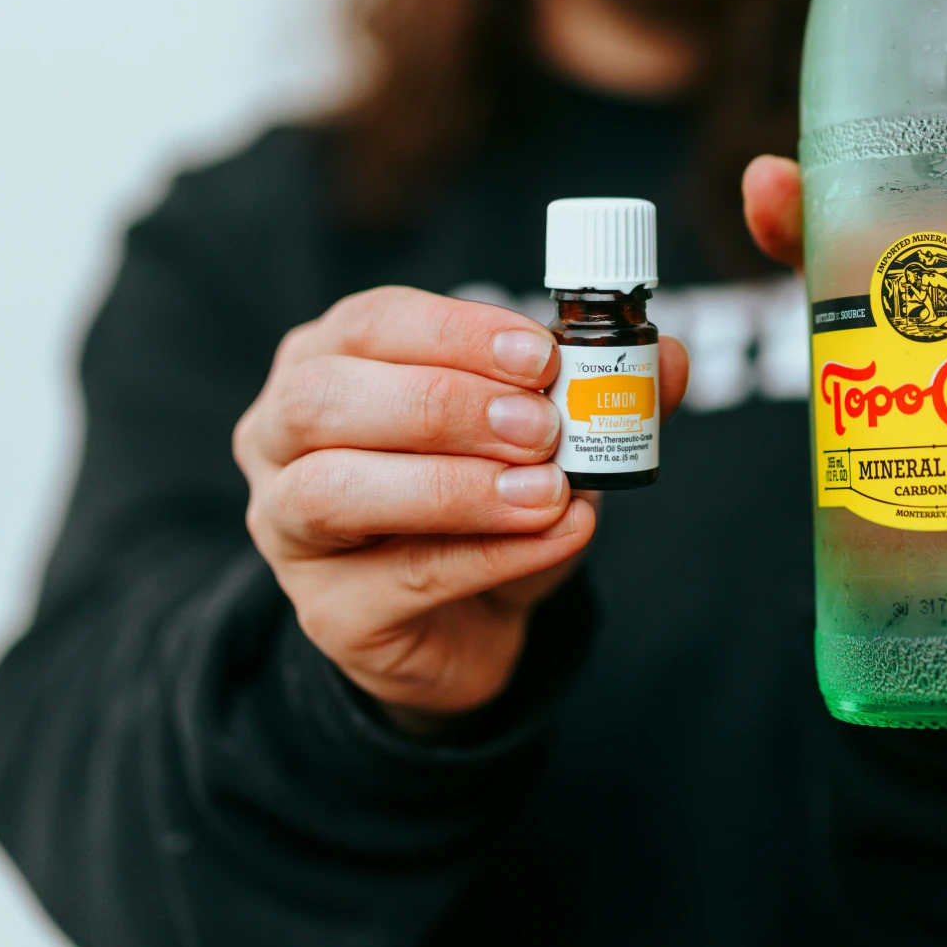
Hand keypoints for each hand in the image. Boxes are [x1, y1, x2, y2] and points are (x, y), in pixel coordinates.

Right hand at [234, 287, 688, 727]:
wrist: (468, 624)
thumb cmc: (483, 503)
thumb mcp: (542, 439)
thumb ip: (599, 394)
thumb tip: (666, 359)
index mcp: (325, 362)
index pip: (369, 322)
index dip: (454, 333)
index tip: (540, 355)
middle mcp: (280, 436)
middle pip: (326, 399)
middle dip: (442, 403)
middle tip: (542, 425)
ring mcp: (287, 528)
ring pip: (335, 490)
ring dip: (453, 484)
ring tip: (548, 488)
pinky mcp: (327, 613)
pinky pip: (399, 577)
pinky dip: (489, 553)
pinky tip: (556, 536)